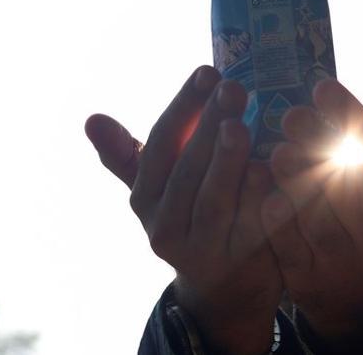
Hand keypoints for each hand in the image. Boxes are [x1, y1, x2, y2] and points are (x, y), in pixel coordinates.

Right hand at [85, 66, 282, 354]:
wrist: (227, 291)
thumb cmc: (193, 218)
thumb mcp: (159, 190)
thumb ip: (128, 154)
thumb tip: (90, 118)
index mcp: (145, 199)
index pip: (161, 146)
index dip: (183, 108)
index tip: (208, 71)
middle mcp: (166, 227)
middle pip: (187, 172)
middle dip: (209, 127)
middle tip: (233, 88)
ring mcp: (202, 251)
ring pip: (214, 202)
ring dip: (228, 162)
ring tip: (243, 125)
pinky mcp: (239, 266)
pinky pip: (250, 230)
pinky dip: (260, 200)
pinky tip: (272, 170)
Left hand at [260, 79, 362, 351]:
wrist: (360, 296)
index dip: (352, 118)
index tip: (323, 85)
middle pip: (347, 188)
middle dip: (317, 146)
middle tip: (290, 114)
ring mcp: (338, 261)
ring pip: (313, 219)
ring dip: (291, 181)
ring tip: (275, 148)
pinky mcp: (303, 277)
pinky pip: (283, 244)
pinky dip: (269, 212)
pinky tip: (254, 181)